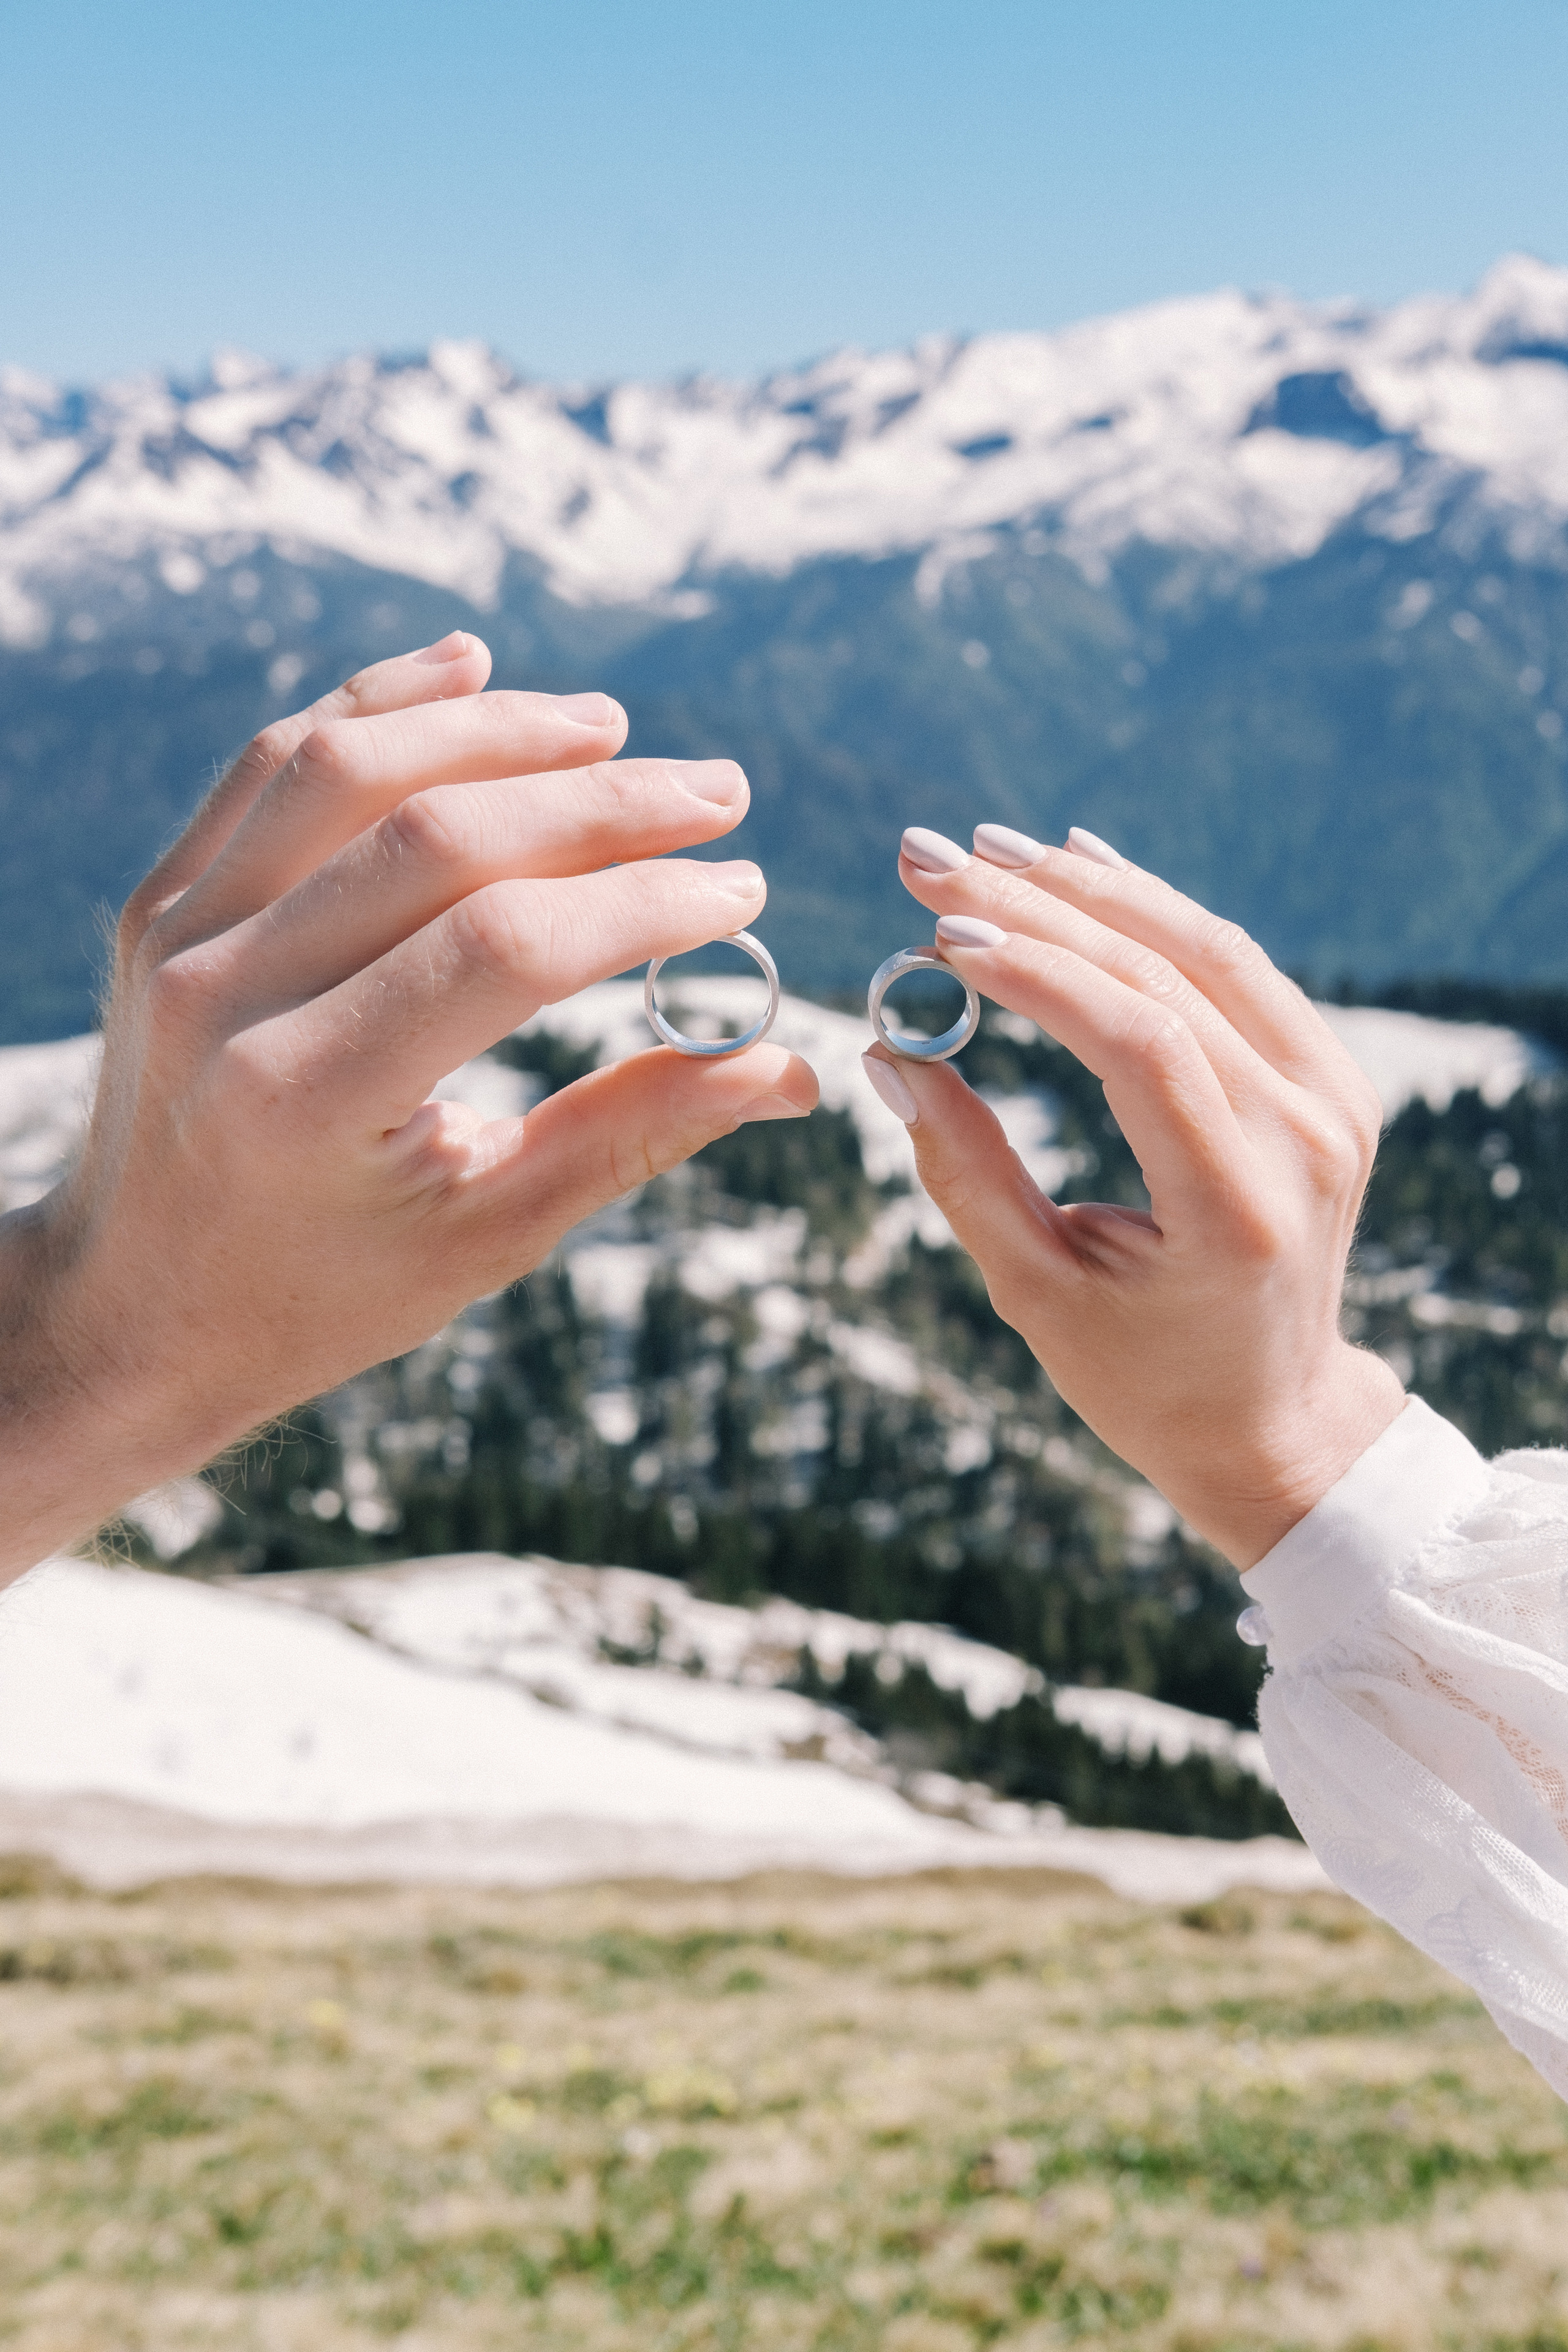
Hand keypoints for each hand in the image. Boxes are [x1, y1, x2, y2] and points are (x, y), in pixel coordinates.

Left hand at [0, 634, 815, 1579]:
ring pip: (350, 766)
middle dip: (604, 803)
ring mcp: (177, 932)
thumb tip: (792, 1066)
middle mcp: (225, 995)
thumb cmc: (323, 1293)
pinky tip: (468, 665)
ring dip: (497, 728)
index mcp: (309, 1097)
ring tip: (611, 729)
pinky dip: (376, 702)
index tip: (742, 893)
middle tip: (717, 794)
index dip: (643, 903)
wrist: (130, 1306)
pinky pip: (272, 759)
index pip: (506, 947)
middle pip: (440, 837)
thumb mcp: (485, 1237)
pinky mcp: (159, 899)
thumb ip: (634, 1135)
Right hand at [864, 826, 1404, 1567]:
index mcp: (1239, 1209)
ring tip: (985, 849)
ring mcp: (1334, 1101)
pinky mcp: (1332, 1080)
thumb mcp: (1038, 1294)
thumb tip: (892, 1052)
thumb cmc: (1141, 1374)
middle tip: (928, 860)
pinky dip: (1153, 910)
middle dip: (1037, 906)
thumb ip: (966, 1172)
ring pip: (1208, 949)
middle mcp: (1307, 1139)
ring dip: (1090, 889)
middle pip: (1169, 977)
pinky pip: (1238, 967)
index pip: (1141, 1043)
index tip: (938, 932)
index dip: (1037, 972)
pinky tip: (1077, 865)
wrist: (1273, 1415)